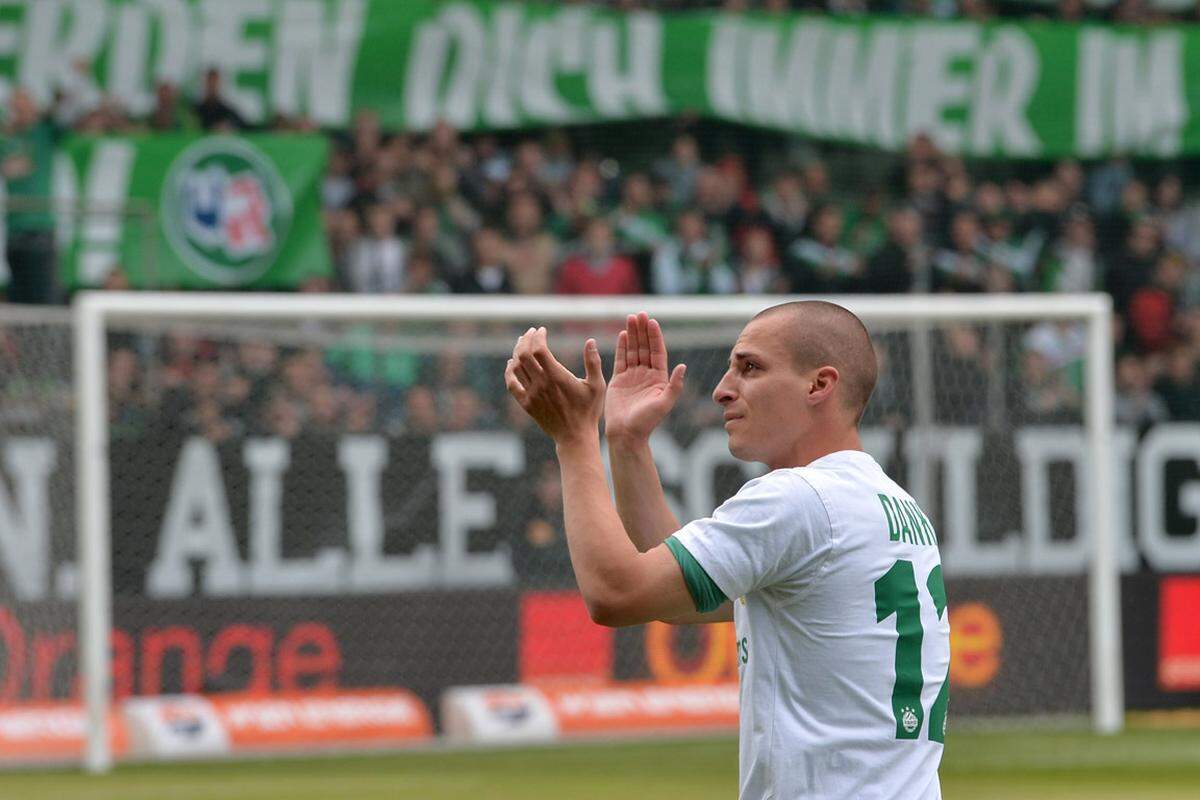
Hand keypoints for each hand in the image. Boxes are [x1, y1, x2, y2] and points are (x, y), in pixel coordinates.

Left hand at [505, 327, 605, 444]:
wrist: (574, 437)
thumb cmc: (588, 411)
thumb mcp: (596, 386)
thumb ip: (593, 362)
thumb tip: (590, 340)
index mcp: (557, 377)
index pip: (539, 349)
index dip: (537, 336)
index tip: (542, 330)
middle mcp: (541, 384)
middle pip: (524, 355)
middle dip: (525, 339)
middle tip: (530, 332)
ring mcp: (532, 395)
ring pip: (517, 367)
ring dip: (517, 352)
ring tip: (522, 343)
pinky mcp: (526, 404)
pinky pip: (511, 384)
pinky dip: (509, 371)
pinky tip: (512, 363)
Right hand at [604, 312, 685, 441]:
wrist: (626, 434)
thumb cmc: (647, 422)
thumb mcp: (664, 403)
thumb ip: (674, 385)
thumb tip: (683, 366)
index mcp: (659, 378)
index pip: (658, 352)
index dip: (655, 337)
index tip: (651, 322)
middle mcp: (647, 374)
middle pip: (645, 347)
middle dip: (642, 330)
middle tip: (639, 314)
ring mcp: (633, 376)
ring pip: (633, 350)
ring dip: (632, 334)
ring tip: (631, 318)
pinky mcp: (619, 380)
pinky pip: (621, 359)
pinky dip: (622, 346)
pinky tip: (623, 334)